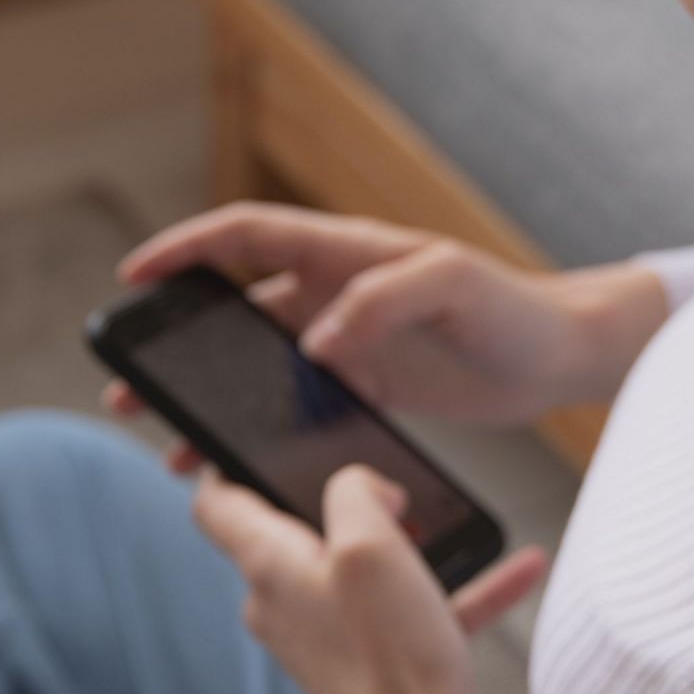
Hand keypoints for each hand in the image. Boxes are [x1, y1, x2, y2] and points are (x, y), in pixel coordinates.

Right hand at [106, 201, 667, 424]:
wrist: (565, 354)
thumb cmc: (517, 308)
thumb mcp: (454, 287)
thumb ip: (382, 300)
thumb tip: (314, 340)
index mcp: (348, 251)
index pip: (247, 235)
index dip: (187, 250)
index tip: (134, 277)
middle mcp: (339, 290)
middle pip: (235, 308)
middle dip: (177, 341)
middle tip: (128, 384)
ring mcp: (350, 337)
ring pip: (259, 363)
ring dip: (211, 394)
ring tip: (166, 437)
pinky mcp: (370, 383)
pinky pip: (299, 402)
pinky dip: (262, 425)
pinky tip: (237, 459)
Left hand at [191, 462, 547, 693]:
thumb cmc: (391, 657)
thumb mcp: (370, 544)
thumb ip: (353, 490)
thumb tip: (363, 486)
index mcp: (269, 565)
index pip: (216, 503)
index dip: (229, 462)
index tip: (262, 441)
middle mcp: (282, 601)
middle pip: (294, 530)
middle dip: (347, 503)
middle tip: (392, 488)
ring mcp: (319, 634)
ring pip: (361, 569)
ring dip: (413, 546)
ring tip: (458, 529)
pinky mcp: (359, 660)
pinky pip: (405, 610)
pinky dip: (451, 588)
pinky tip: (515, 569)